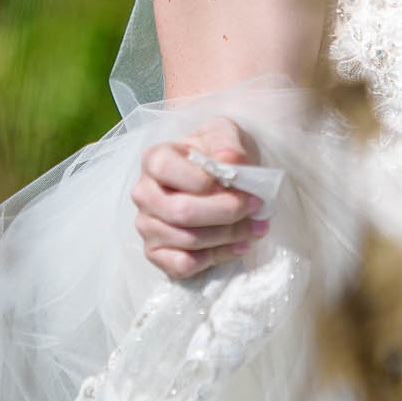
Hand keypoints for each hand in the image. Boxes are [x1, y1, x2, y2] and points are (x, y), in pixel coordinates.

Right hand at [132, 118, 268, 278]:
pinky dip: (217, 257)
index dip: (204, 180)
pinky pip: (183, 265)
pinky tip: (239, 245)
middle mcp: (144, 194)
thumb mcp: (225, 135)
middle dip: (226, 212)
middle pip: (181, 212)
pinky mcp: (157, 253)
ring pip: (188, 240)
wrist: (218, 177)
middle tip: (257, 206)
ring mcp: (147, 226)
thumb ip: (227, 143)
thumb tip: (230, 162)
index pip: (167, 170)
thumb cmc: (216, 154)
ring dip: (229, 235)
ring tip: (258, 227)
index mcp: (154, 159)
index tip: (236, 182)